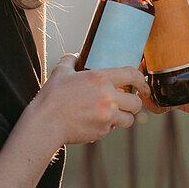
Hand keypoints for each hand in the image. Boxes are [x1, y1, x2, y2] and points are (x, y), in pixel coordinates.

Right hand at [30, 54, 146, 144]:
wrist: (45, 124)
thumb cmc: (52, 97)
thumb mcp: (60, 72)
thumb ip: (70, 61)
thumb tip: (75, 55)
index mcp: (101, 79)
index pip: (132, 75)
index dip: (142, 80)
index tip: (143, 85)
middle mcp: (108, 98)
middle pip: (136, 102)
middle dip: (135, 102)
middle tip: (129, 101)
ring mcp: (107, 117)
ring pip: (129, 120)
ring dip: (124, 117)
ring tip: (115, 114)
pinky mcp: (101, 132)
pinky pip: (112, 129)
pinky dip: (108, 126)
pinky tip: (97, 122)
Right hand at [144, 32, 188, 120]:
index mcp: (172, 58)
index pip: (153, 51)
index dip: (142, 50)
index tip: (140, 52)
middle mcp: (165, 71)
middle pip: (143, 69)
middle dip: (135, 69)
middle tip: (139, 71)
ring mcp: (165, 86)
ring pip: (144, 86)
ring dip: (139, 87)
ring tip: (145, 90)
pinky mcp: (167, 100)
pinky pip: (154, 103)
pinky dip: (150, 104)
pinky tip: (152, 103)